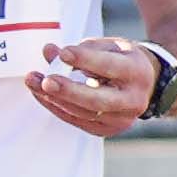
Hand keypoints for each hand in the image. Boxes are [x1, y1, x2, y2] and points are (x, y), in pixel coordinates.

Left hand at [25, 35, 162, 139]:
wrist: (145, 84)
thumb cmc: (121, 60)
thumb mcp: (109, 46)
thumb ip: (81, 48)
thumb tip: (49, 51)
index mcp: (137, 72)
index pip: (110, 67)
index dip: (86, 60)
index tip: (63, 52)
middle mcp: (133, 100)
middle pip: (99, 100)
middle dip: (70, 91)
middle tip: (46, 80)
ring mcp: (120, 119)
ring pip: (83, 112)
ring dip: (54, 98)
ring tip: (32, 80)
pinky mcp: (106, 129)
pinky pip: (76, 120)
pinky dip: (55, 106)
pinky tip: (39, 93)